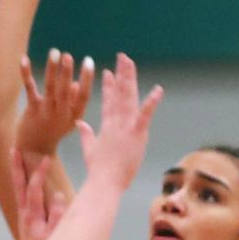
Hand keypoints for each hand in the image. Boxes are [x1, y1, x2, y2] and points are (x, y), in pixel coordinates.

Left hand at [11, 151, 66, 239]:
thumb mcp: (54, 237)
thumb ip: (57, 217)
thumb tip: (59, 194)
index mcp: (32, 216)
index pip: (33, 190)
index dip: (39, 174)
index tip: (46, 160)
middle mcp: (24, 213)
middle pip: (18, 185)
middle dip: (18, 167)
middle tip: (15, 149)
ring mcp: (23, 214)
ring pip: (18, 188)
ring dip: (17, 171)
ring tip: (15, 154)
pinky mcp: (25, 217)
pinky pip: (21, 194)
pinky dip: (21, 181)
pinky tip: (22, 173)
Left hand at [16, 50, 94, 155]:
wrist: (35, 150)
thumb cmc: (55, 130)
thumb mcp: (69, 118)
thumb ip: (73, 101)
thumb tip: (75, 83)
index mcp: (75, 115)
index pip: (83, 95)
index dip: (87, 78)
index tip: (89, 61)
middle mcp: (61, 114)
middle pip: (65, 91)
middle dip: (67, 73)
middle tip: (68, 56)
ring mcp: (46, 112)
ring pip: (50, 88)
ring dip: (51, 70)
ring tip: (54, 52)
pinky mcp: (32, 110)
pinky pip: (30, 89)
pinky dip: (26, 73)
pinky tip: (24, 59)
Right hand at [77, 53, 161, 190]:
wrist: (104, 182)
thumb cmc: (98, 171)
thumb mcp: (89, 150)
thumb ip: (86, 135)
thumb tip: (80, 124)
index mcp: (106, 127)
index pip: (108, 102)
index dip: (108, 86)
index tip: (108, 72)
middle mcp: (116, 122)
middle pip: (119, 94)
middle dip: (121, 74)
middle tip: (123, 58)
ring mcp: (126, 127)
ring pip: (129, 98)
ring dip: (130, 78)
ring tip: (130, 62)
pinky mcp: (136, 133)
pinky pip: (145, 114)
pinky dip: (152, 101)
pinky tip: (158, 89)